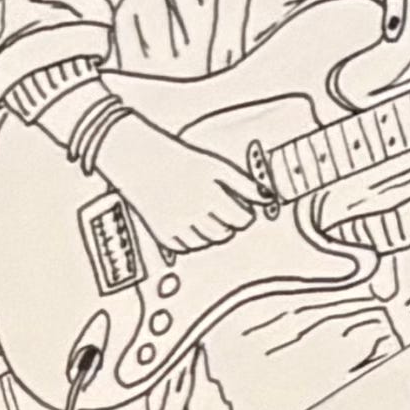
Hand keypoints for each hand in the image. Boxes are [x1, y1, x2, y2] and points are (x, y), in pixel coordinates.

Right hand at [98, 116, 263, 254]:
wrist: (140, 161)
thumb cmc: (182, 161)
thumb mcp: (217, 167)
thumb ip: (245, 184)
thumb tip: (268, 198)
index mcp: (210, 195)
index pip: (242, 220)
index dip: (245, 215)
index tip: (241, 209)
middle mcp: (192, 213)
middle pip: (225, 234)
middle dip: (229, 224)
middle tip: (220, 210)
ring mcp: (175, 226)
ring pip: (206, 243)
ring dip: (212, 233)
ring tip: (204, 215)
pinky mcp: (161, 234)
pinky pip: (186, 247)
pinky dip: (192, 240)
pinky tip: (189, 223)